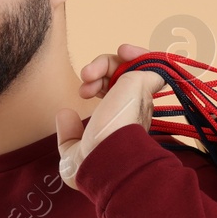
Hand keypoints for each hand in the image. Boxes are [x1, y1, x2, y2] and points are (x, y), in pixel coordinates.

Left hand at [55, 43, 169, 192]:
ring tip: (91, 71)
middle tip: (85, 80)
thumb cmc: (91, 165)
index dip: (98, 84)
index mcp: (123, 122)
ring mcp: (139, 96)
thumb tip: (65, 114)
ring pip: (130, 65)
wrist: (104, 160)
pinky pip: (150, 60)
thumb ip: (69, 133)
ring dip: (107, 62)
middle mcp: (134, 108)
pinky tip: (123, 52)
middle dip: (99, 71)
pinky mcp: (142, 83)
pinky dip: (138, 52)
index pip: (116, 92)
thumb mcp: (72, 151)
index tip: (82, 92)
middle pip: (121, 76)